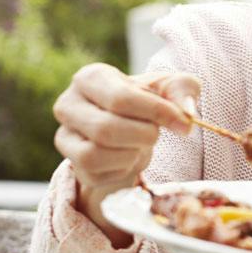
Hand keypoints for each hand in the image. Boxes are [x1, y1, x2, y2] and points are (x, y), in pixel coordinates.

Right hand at [53, 63, 198, 241]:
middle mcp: (68, 104)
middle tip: (156, 134)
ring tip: (141, 144)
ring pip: (94, 155)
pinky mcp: (72, 164)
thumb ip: (182, 90)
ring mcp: (64, 136)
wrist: (135, 131)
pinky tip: (130, 157)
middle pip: (106, 129)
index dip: (156, 113)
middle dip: (143, 136)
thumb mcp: (170, 88)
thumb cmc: (150, 102)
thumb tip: (186, 112)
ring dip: (131, 154)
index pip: (120, 98)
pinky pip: (96, 174)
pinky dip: (123, 169)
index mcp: (90, 77)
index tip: (183, 124)